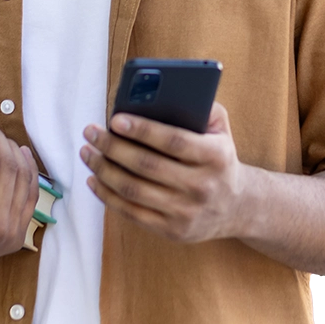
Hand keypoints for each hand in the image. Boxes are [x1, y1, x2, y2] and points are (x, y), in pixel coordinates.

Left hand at [80, 102, 244, 243]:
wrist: (236, 207)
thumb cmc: (218, 157)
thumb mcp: (220, 129)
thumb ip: (202, 107)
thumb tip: (164, 92)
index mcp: (214, 157)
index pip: (173, 141)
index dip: (142, 130)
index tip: (114, 119)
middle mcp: (201, 186)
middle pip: (146, 166)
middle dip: (112, 146)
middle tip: (91, 131)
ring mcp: (185, 212)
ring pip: (134, 190)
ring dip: (103, 169)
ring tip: (87, 152)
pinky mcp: (171, 231)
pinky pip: (131, 212)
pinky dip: (107, 195)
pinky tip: (94, 179)